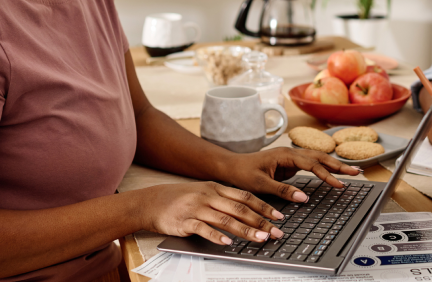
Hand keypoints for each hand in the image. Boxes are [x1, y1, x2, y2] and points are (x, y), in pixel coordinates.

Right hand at [139, 181, 284, 245]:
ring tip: (259, 239)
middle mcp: (209, 196)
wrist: (151, 202)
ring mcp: (197, 208)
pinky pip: (203, 228)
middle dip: (261, 221)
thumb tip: (249, 211)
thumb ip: (224, 200)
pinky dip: (216, 236)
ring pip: (225, 219)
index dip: (264, 207)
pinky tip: (227, 243)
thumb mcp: (204, 193)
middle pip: (240, 209)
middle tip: (276, 232)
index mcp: (216, 188)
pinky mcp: (185, 221)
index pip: (245, 197)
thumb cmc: (181, 199)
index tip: (279, 216)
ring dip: (245, 230)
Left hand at [224, 147, 360, 201]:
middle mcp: (289, 154)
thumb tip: (304, 197)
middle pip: (319, 157)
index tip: (339, 184)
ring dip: (333, 165)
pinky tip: (332, 174)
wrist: (229, 166)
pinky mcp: (288, 165)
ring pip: (316, 159)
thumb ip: (283, 190)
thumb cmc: (241, 173)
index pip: (312, 164)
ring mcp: (290, 159)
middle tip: (356, 173)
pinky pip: (310, 166)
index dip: (327, 174)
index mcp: (284, 155)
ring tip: (350, 172)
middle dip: (338, 165)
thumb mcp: (260, 184)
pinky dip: (322, 170)